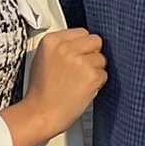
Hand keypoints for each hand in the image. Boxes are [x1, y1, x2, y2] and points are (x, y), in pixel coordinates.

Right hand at [3, 28, 106, 145]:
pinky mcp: (91, 76)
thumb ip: (61, 47)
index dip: (82, 45)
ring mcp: (80, 61)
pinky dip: (97, 84)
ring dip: (95, 70)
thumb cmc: (41, 92)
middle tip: (81, 68)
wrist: (41, 113)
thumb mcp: (42, 59)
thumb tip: (80, 44)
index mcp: (52, 41)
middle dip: (92, 54)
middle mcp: (66, 48)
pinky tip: (82, 90)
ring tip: (78, 82)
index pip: (82, 32)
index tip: (79, 54)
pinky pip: (103, 75)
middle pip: (95, 41)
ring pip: (102, 59)